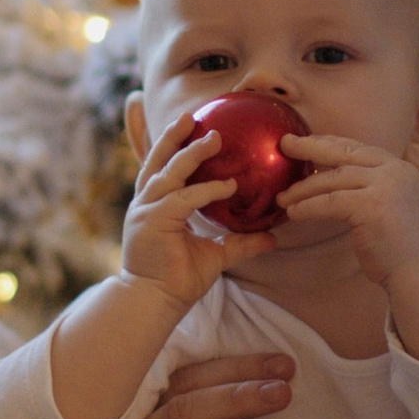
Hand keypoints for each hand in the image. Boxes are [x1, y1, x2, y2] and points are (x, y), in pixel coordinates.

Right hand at [119, 110, 240, 309]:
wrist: (154, 303)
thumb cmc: (178, 280)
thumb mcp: (215, 255)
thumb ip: (240, 242)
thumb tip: (272, 237)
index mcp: (155, 205)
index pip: (160, 167)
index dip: (169, 144)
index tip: (187, 124)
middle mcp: (146, 203)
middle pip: (157, 159)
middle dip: (173, 135)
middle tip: (193, 115)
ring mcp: (146, 211)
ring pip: (169, 172)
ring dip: (192, 153)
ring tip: (214, 137)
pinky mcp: (154, 222)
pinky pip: (184, 199)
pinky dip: (206, 190)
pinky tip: (229, 186)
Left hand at [281, 135, 418, 355]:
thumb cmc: (401, 249)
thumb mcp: (390, 207)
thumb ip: (371, 190)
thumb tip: (333, 181)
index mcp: (401, 169)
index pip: (359, 149)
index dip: (329, 144)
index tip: (306, 142)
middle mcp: (396, 172)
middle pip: (345, 153)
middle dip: (312, 147)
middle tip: (285, 144)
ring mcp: (386, 187)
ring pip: (333, 179)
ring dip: (303, 188)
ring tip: (283, 198)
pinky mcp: (372, 207)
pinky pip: (330, 202)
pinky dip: (307, 207)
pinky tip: (293, 213)